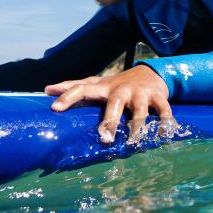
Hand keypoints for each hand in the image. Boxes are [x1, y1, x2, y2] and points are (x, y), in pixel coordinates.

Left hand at [45, 65, 175, 144]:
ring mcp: (140, 94)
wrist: (150, 72)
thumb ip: (74, 87)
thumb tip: (46, 89)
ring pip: (140, 111)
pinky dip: (166, 122)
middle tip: (104, 137)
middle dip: (110, 120)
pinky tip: (165, 134)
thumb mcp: (97, 84)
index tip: (55, 108)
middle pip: (114, 105)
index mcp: (103, 88)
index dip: (68, 96)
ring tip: (134, 140)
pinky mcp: (158, 97)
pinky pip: (164, 110)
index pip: (81, 89)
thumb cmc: (118, 85)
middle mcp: (121, 90)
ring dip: (138, 126)